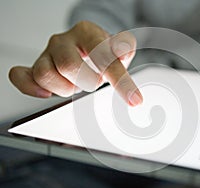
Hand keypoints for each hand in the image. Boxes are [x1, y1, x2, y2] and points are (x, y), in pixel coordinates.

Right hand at [9, 21, 142, 105]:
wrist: (84, 50)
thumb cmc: (101, 52)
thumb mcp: (119, 49)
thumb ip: (125, 47)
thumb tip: (123, 49)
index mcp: (86, 32)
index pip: (102, 55)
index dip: (120, 80)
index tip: (134, 100)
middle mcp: (64, 40)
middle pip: (69, 66)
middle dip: (87, 82)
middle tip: (94, 82)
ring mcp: (47, 53)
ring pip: (45, 75)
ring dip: (65, 88)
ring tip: (76, 85)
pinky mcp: (34, 66)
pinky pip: (21, 77)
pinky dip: (31, 88)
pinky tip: (46, 93)